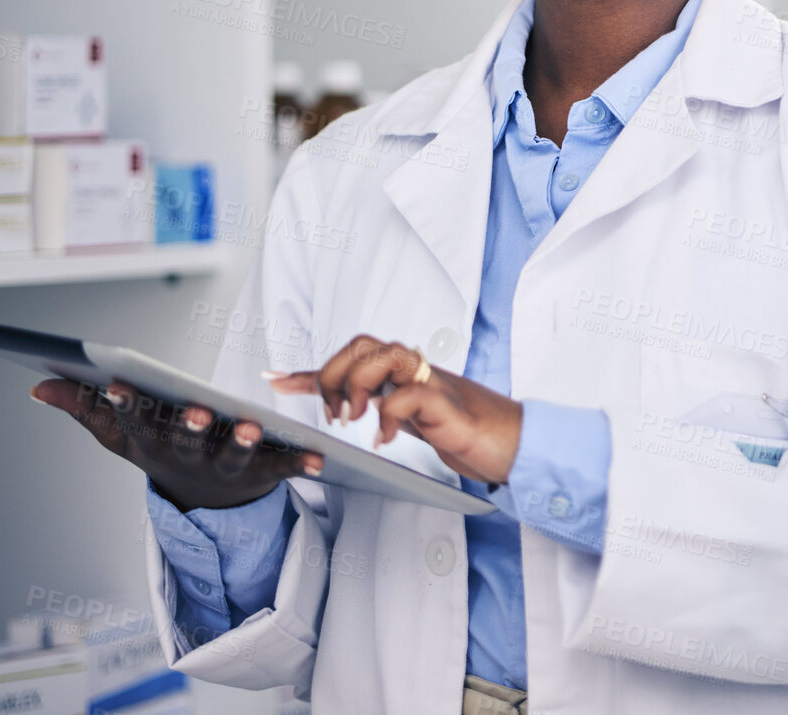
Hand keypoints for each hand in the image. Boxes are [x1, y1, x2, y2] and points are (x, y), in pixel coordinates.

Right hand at [30, 378, 322, 511]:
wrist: (207, 503)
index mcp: (153, 444)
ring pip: (234, 459)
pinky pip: (282, 468)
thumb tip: (39, 385)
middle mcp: (187, 458)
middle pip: (187, 442)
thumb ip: (84, 408)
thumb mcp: (121, 436)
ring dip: (242, 444)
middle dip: (189, 427)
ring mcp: (225, 468)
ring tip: (252, 428)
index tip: (116, 381)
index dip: (126, 404)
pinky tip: (319, 457)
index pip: (134, 422)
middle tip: (194, 411)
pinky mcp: (262, 474)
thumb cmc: (161, 451)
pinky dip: (300, 463)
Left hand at [266, 335, 521, 485]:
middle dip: (335, 376)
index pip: (350, 358)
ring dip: (358, 386)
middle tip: (335, 414)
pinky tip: (385, 438)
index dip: (308, 369)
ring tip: (356, 420)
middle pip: (362, 345)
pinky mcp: (447, 404)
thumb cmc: (466, 429)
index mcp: (404, 372)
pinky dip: (388, 416)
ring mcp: (432, 382)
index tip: (274, 379)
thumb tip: (348, 407)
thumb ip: (383, 405)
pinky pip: (408, 395)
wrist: (514, 442)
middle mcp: (415, 369)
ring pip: (383, 355)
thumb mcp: (411, 418)